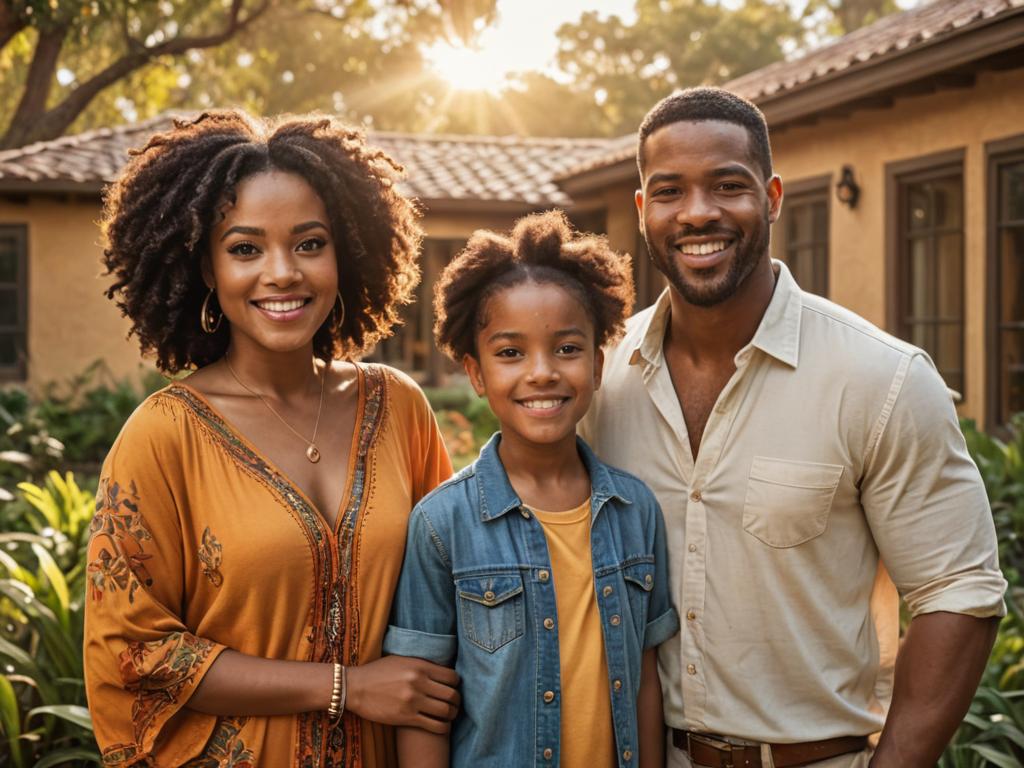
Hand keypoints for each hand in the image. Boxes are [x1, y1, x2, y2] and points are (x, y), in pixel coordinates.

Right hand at [345, 656, 459, 733]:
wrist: (355, 687)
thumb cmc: (377, 672)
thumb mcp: (401, 660)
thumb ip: (421, 664)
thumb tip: (441, 668)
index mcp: (419, 666)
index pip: (452, 676)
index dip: (456, 684)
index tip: (453, 688)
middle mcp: (418, 682)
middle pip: (452, 694)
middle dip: (457, 701)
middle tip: (454, 704)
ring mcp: (413, 701)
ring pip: (446, 711)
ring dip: (452, 714)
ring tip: (449, 715)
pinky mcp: (406, 717)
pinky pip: (434, 726)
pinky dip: (443, 728)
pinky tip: (442, 726)